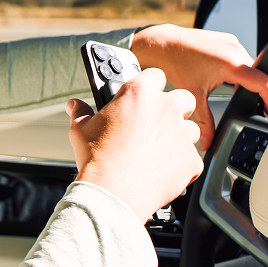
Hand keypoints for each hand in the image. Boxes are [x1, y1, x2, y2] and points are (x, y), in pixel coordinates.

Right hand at [67, 68, 202, 221]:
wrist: (113, 192)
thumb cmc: (97, 158)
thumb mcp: (81, 129)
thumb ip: (81, 112)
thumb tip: (74, 105)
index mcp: (139, 93)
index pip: (155, 75)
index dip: (151, 84)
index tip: (145, 94)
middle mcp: (165, 109)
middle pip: (183, 97)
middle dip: (174, 107)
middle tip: (157, 120)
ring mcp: (181, 134)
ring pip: (191, 128)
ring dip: (179, 135)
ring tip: (159, 149)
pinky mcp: (191, 160)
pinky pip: (193, 158)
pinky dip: (182, 163)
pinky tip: (163, 169)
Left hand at [131, 24, 267, 149]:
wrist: (163, 43)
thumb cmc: (176, 63)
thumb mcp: (193, 95)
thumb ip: (205, 122)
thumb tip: (208, 141)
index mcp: (231, 64)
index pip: (265, 82)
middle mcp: (235, 50)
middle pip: (258, 75)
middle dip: (257, 92)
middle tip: (253, 106)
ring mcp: (231, 43)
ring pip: (250, 66)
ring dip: (246, 80)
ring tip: (235, 93)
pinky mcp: (227, 40)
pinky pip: (240, 57)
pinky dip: (238, 70)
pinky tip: (225, 79)